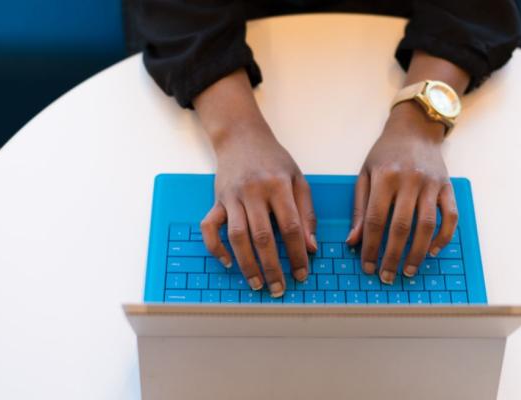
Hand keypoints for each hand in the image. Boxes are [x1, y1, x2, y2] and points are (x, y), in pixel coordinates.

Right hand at [199, 122, 316, 297]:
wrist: (241, 136)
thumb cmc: (273, 160)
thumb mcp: (298, 179)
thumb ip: (306, 213)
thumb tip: (311, 247)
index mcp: (279, 186)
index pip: (291, 226)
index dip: (297, 253)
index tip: (302, 273)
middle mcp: (254, 192)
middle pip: (263, 236)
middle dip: (272, 266)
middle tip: (279, 288)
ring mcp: (232, 197)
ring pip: (237, 236)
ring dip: (246, 263)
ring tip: (256, 283)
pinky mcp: (216, 200)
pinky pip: (209, 227)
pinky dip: (215, 247)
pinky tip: (227, 263)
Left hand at [346, 101, 458, 283]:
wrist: (415, 129)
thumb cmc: (386, 153)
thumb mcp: (365, 174)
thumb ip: (359, 208)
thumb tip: (352, 242)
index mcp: (384, 177)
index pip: (375, 219)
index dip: (370, 246)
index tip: (367, 266)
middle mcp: (409, 180)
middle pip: (401, 226)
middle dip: (392, 256)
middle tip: (387, 276)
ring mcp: (431, 184)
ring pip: (427, 225)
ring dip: (418, 252)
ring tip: (408, 270)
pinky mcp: (447, 187)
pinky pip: (450, 216)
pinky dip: (444, 236)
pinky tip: (433, 251)